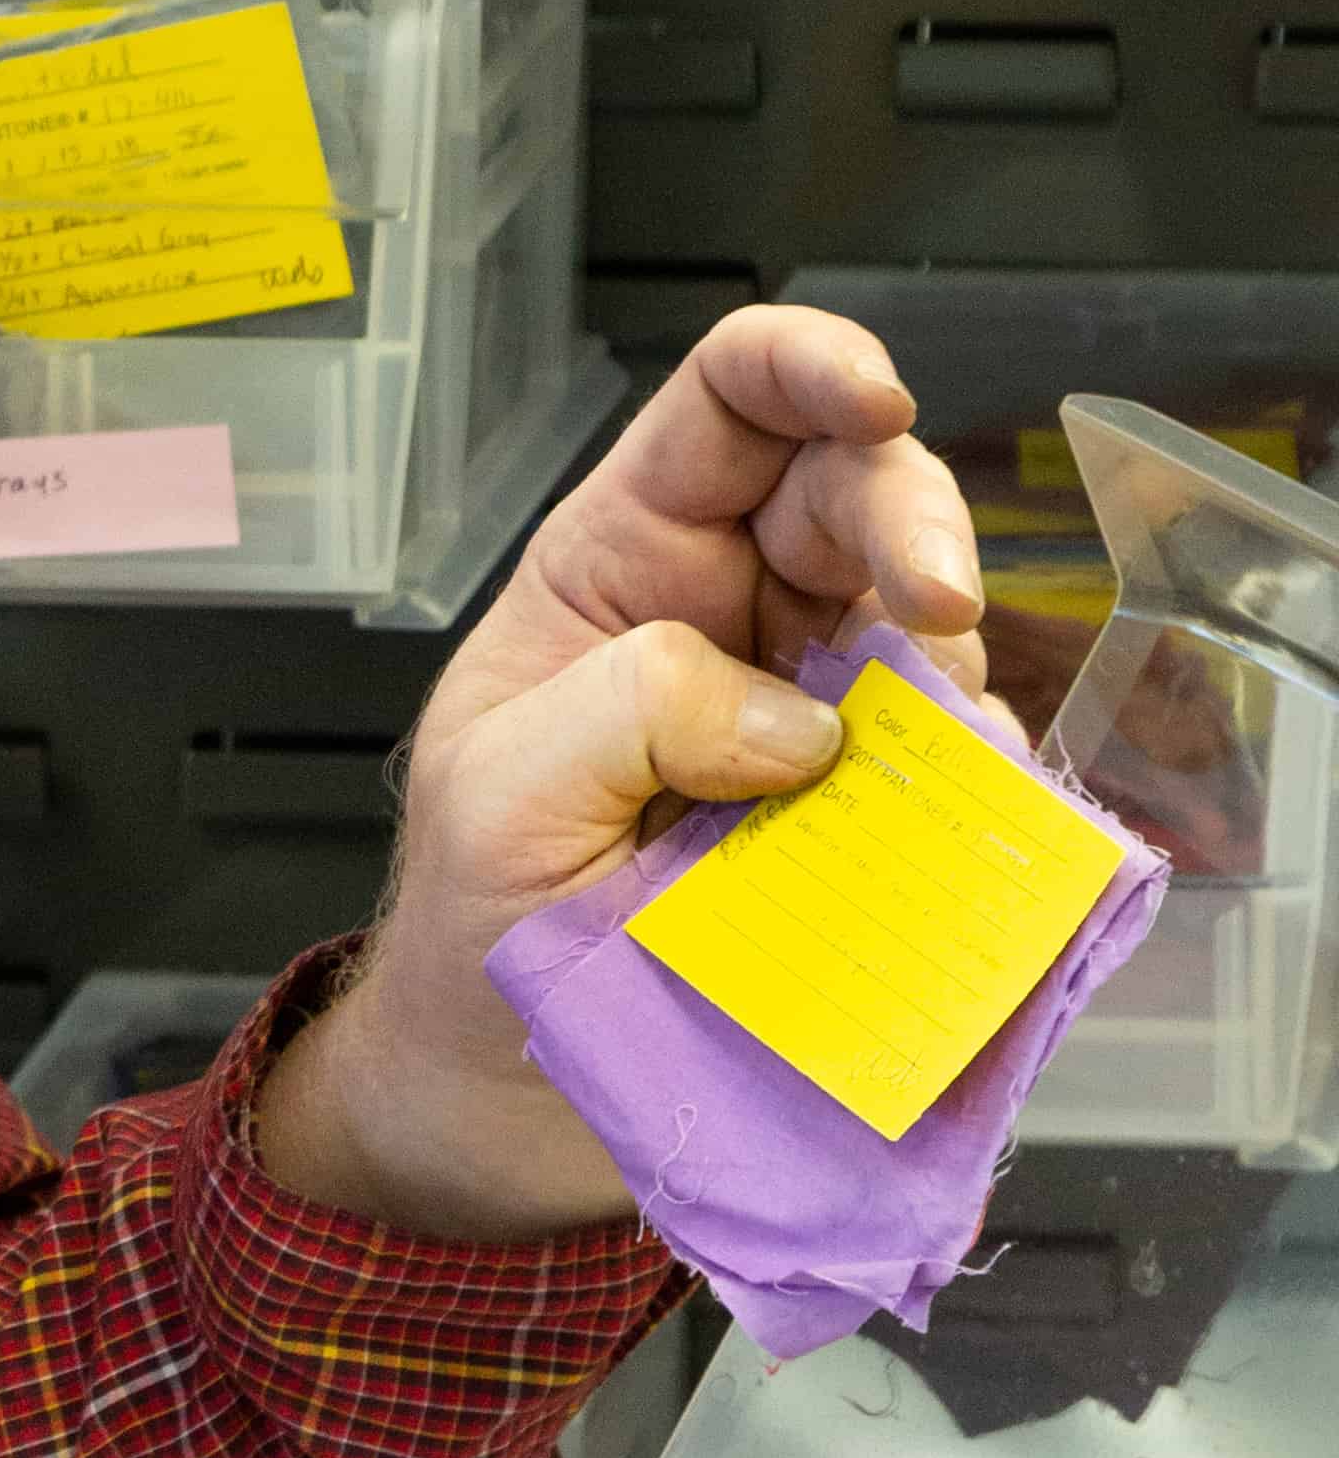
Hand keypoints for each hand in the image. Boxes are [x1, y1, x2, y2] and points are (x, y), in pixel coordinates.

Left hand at [251, 304, 984, 1242]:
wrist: (507, 1090)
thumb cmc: (477, 920)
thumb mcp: (498, 799)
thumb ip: (622, 717)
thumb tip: (798, 719)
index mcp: (624, 562)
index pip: (728, 404)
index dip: (807, 367)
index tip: (873, 400)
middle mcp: (736, 612)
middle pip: (860, 493)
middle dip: (915, 525)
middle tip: (936, 612)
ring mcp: (818, 712)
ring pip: (929, 629)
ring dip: (951, 674)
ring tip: (935, 757)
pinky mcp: (876, 818)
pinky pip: (961, 770)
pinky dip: (981, 787)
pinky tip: (963, 823)